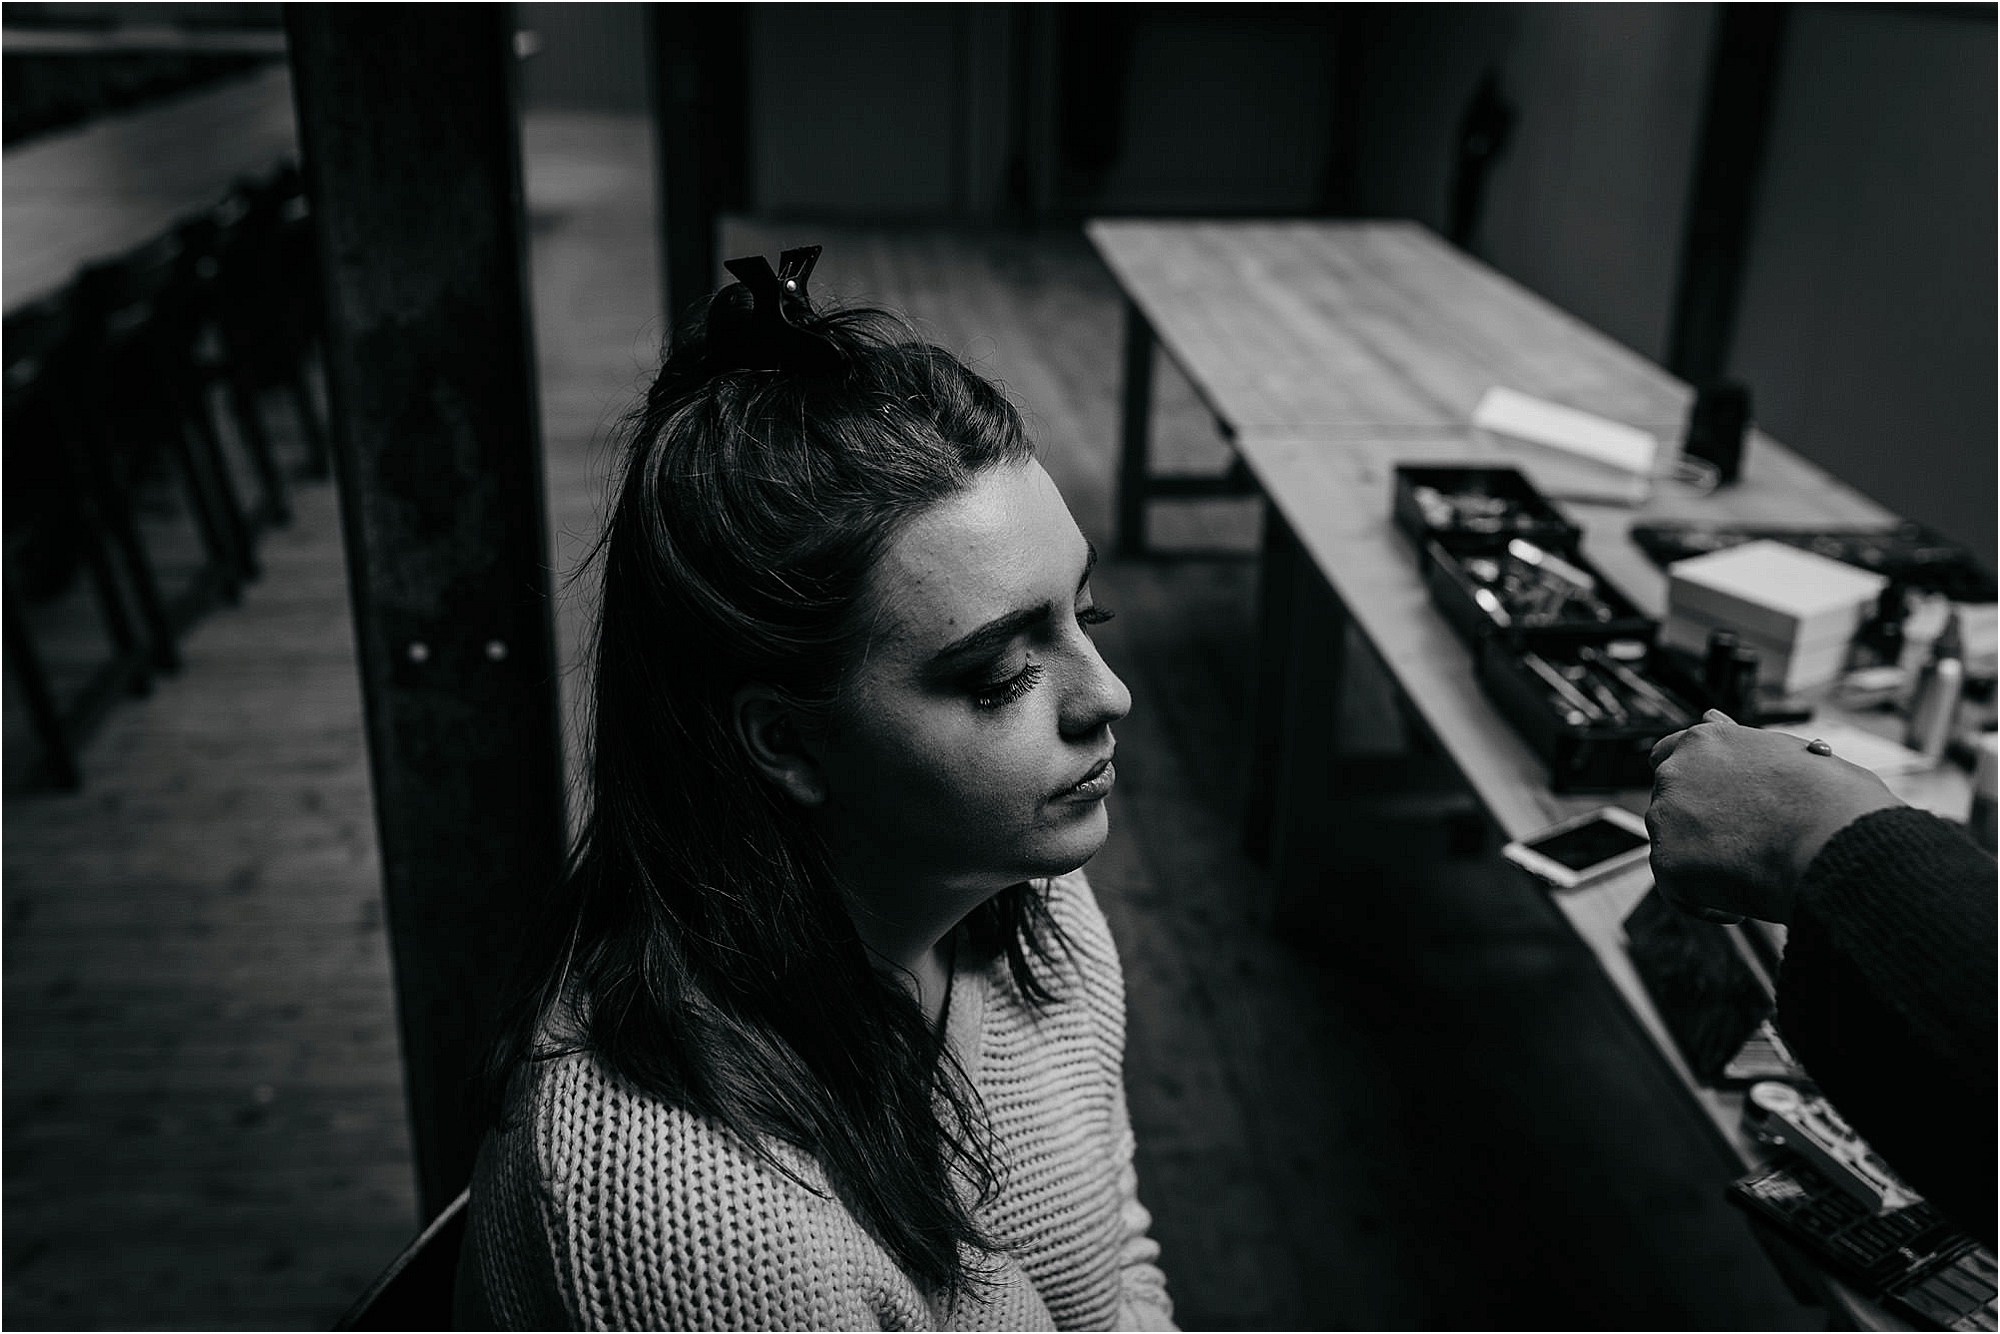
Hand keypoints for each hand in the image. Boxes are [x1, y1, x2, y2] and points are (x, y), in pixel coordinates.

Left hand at [1645, 710, 1902, 924]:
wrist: (1839, 842)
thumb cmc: (1834, 799)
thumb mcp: (1790, 751)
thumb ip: (1741, 742)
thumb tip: (1709, 716)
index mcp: (1705, 740)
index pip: (1670, 756)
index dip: (1692, 783)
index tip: (1712, 804)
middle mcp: (1676, 772)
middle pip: (1671, 803)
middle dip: (1699, 824)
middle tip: (1746, 845)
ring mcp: (1667, 816)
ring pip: (1673, 845)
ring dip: (1703, 861)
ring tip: (1755, 873)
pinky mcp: (1668, 863)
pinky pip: (1678, 890)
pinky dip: (1705, 900)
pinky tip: (1741, 906)